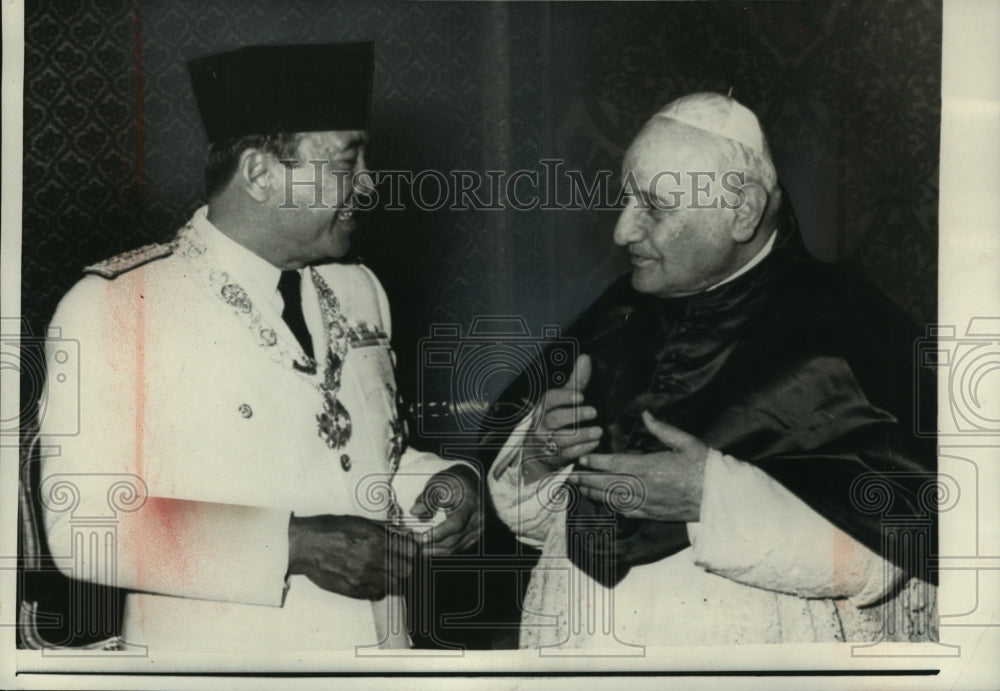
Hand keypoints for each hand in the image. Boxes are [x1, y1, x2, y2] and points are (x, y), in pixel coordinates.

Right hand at [288, 514, 416, 599]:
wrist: (304, 546)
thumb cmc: (329, 529)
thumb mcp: (360, 521)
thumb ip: (384, 529)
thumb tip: (404, 535)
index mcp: (375, 539)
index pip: (410, 551)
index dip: (411, 550)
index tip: (408, 550)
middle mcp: (371, 560)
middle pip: (407, 571)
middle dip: (406, 565)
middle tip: (400, 561)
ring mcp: (362, 578)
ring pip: (395, 586)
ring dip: (395, 579)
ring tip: (387, 571)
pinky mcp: (353, 590)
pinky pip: (378, 594)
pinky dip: (379, 588)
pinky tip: (373, 579)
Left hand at [410, 464, 481, 555]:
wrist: (472, 481)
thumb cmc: (454, 481)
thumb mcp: (439, 483)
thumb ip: (427, 498)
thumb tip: (414, 512)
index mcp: (470, 504)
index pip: (455, 524)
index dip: (437, 534)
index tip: (420, 538)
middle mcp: (477, 520)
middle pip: (453, 540)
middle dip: (431, 545)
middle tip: (412, 545)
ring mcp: (478, 530)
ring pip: (455, 547)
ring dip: (435, 551)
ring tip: (417, 550)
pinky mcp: (475, 536)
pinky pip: (458, 548)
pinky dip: (443, 550)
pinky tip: (429, 549)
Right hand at [528, 354, 602, 466]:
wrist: (538, 449)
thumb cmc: (556, 418)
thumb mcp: (564, 399)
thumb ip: (576, 381)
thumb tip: (586, 358)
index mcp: (544, 406)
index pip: (550, 399)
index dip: (565, 397)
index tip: (581, 396)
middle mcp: (542, 424)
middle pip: (554, 419)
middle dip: (574, 415)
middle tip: (594, 412)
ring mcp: (547, 442)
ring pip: (562, 439)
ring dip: (582, 435)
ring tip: (599, 431)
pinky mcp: (556, 456)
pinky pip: (568, 454)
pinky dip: (582, 449)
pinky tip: (595, 443)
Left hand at [567, 411, 708, 521]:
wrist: (721, 498)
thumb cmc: (705, 467)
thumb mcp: (686, 442)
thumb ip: (663, 429)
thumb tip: (646, 414)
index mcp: (650, 467)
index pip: (615, 464)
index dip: (595, 462)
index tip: (581, 458)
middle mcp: (644, 487)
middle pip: (608, 483)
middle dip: (587, 479)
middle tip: (570, 475)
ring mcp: (648, 503)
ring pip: (613, 499)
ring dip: (595, 493)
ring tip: (581, 487)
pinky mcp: (653, 514)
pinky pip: (626, 511)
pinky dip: (612, 506)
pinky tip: (605, 501)